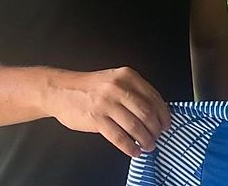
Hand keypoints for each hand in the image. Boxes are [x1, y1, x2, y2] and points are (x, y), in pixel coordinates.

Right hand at [44, 67, 171, 156]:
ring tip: (148, 146)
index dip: (164, 114)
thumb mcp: (116, 80)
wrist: (61, 90)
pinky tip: (134, 151)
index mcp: (128, 76)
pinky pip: (119, 137)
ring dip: (146, 140)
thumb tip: (156, 112)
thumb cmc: (90, 87)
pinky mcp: (96, 118)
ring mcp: (107, 103)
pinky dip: (130, 147)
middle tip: (157, 137)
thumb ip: (134, 91)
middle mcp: (119, 87)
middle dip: (156, 129)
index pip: (154, 97)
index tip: (166, 124)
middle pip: (147, 113)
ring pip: (135, 126)